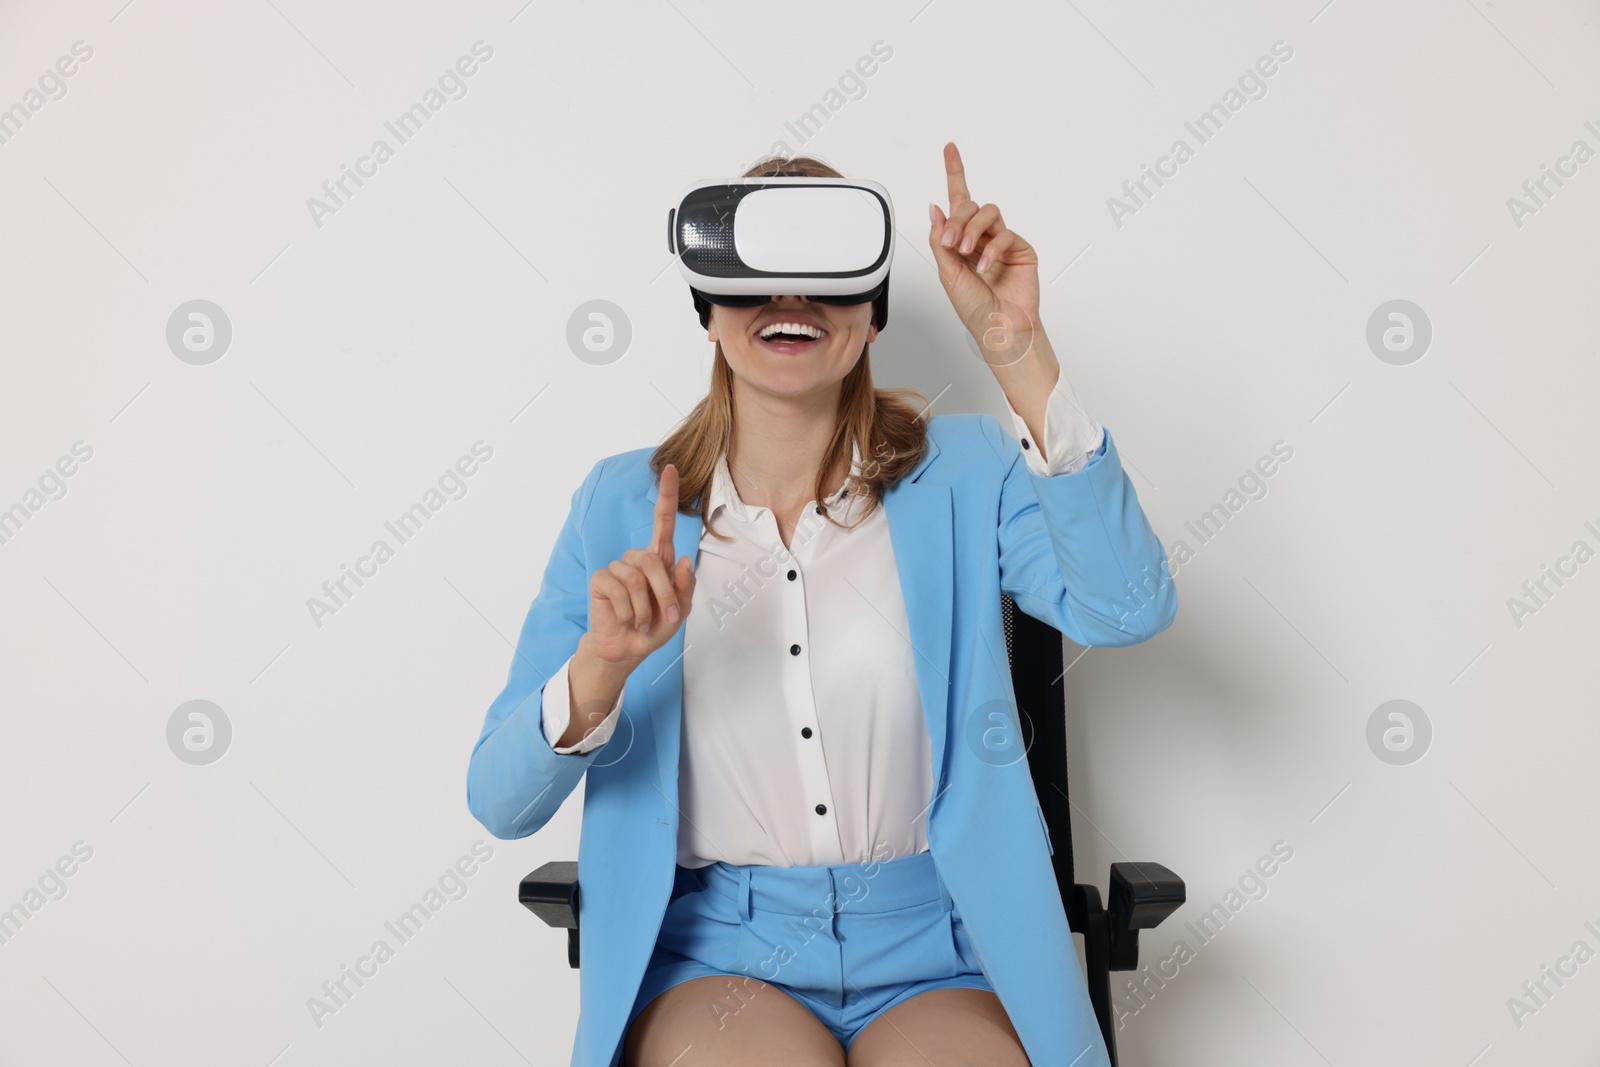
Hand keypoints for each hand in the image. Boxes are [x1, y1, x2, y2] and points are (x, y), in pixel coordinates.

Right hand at [584, 463, 695, 666]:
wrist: (626, 649)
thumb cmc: (653, 627)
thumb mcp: (678, 612)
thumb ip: (683, 588)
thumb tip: (684, 559)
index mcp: (659, 560)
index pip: (663, 522)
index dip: (667, 495)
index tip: (670, 469)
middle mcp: (637, 559)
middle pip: (652, 560)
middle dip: (664, 592)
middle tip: (666, 617)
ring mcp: (617, 567)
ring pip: (636, 577)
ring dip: (644, 607)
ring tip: (642, 622)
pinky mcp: (600, 580)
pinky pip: (617, 588)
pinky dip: (627, 610)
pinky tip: (625, 618)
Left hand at [928, 141, 1040, 366]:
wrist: (999, 329)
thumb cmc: (974, 308)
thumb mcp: (947, 274)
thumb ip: (941, 239)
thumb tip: (935, 208)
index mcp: (960, 241)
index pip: (957, 202)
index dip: (955, 172)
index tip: (950, 147)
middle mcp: (981, 237)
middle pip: (969, 204)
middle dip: (957, 219)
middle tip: (950, 243)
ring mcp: (1002, 241)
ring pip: (987, 212)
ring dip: (971, 229)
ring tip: (965, 253)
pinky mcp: (1021, 249)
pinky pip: (1004, 234)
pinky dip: (990, 249)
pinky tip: (985, 268)